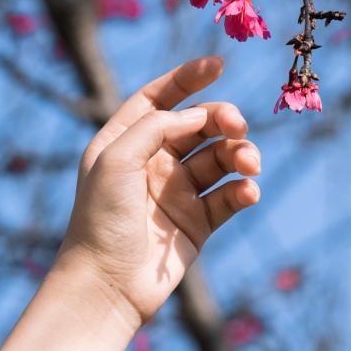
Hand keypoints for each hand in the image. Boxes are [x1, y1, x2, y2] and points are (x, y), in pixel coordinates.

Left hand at [56, 54, 260, 330]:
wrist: (106, 286)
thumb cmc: (100, 218)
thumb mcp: (117, 158)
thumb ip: (157, 125)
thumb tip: (198, 113)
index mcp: (127, 140)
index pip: (160, 98)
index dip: (188, 77)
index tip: (219, 64)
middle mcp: (154, 161)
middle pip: (200, 124)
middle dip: (223, 119)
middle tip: (236, 126)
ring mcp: (178, 191)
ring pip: (221, 158)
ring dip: (241, 154)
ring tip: (250, 165)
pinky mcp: (198, 222)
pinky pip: (230, 196)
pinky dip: (244, 190)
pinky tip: (248, 192)